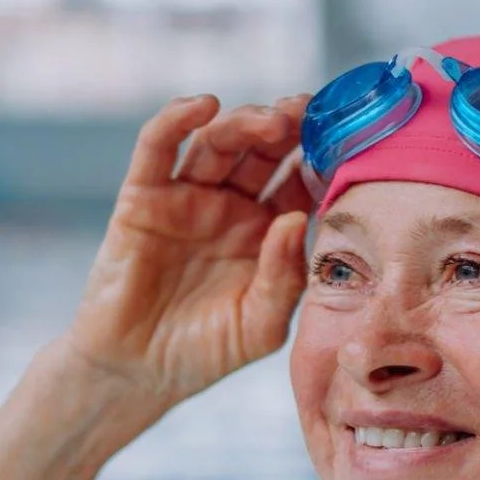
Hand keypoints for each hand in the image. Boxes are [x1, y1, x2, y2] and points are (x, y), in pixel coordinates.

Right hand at [63, 94, 315, 409]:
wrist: (135, 373)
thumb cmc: (203, 353)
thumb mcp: (260, 326)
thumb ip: (284, 279)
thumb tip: (297, 221)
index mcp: (267, 233)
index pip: (299, 182)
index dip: (319, 159)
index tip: (344, 141)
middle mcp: (230, 208)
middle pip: (262, 150)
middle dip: (287, 126)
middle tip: (308, 112)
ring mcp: (186, 198)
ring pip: (218, 141)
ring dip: (244, 121)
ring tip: (271, 120)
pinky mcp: (142, 198)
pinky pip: (157, 147)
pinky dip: (176, 120)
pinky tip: (203, 106)